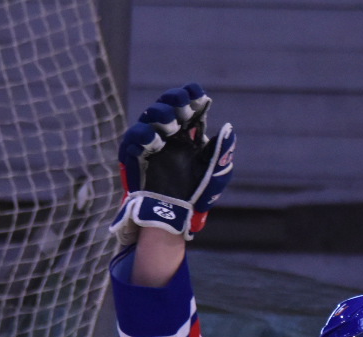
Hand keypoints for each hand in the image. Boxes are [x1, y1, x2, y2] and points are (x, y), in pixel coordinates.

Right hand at [109, 83, 235, 243]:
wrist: (175, 213)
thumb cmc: (195, 192)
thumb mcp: (214, 172)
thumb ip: (222, 151)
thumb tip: (228, 127)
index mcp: (189, 133)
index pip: (189, 106)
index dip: (192, 96)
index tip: (200, 96)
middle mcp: (170, 132)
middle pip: (168, 104)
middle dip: (175, 99)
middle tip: (183, 104)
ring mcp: (152, 140)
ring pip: (150, 115)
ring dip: (160, 114)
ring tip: (171, 124)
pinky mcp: (136, 153)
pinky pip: (134, 137)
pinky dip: (143, 135)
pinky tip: (155, 140)